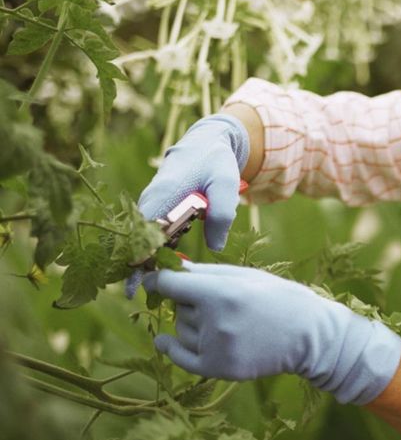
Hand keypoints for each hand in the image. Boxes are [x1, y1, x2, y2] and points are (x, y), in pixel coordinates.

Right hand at [125, 114, 249, 297]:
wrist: (205, 144)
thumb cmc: (216, 163)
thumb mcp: (226, 184)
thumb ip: (222, 213)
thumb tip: (215, 248)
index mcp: (164, 195)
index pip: (143, 234)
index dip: (138, 262)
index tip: (135, 287)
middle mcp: (150, 200)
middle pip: (136, 240)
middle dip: (137, 267)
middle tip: (138, 296)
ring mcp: (150, 204)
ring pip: (141, 238)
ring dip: (144, 261)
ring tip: (147, 289)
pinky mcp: (155, 208)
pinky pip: (148, 233)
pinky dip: (152, 250)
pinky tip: (162, 268)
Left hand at [144, 262, 400, 404]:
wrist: (309, 336)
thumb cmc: (279, 298)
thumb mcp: (246, 276)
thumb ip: (206, 273)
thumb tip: (168, 270)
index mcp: (222, 294)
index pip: (170, 285)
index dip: (159, 279)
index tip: (155, 277)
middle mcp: (215, 323)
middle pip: (178, 307)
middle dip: (188, 300)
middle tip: (215, 300)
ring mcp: (216, 349)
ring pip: (180, 329)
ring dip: (190, 321)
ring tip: (220, 318)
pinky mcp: (218, 369)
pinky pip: (181, 357)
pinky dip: (170, 347)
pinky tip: (164, 340)